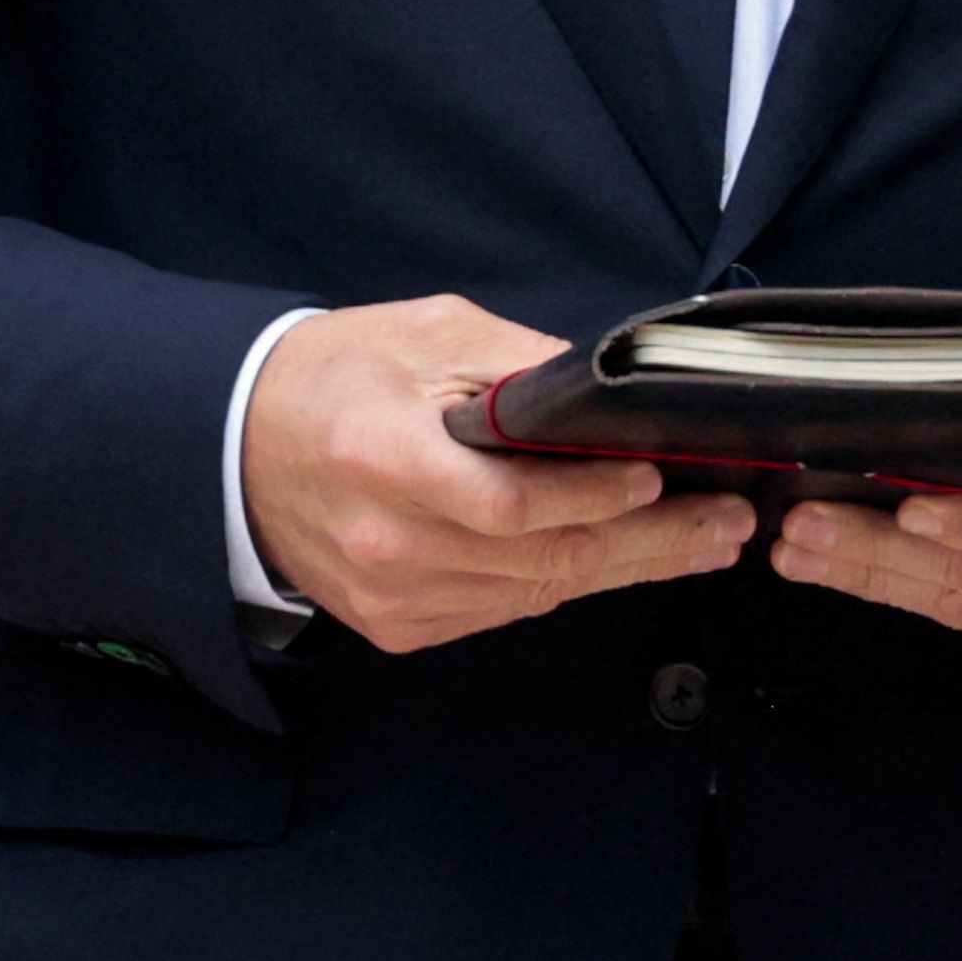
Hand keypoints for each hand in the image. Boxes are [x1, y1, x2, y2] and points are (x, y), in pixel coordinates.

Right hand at [239, 297, 756, 654]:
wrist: (236, 446)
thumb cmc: (333, 376)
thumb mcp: (425, 333)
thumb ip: (517, 363)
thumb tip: (606, 393)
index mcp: (383, 455)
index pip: (508, 500)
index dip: (592, 495)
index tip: (659, 476)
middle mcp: (387, 542)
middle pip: (542, 559)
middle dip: (650, 543)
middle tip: (726, 524)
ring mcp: (392, 596)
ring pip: (534, 592)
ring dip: (625, 568)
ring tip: (701, 542)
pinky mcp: (399, 627)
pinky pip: (503, 610)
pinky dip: (563, 582)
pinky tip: (619, 559)